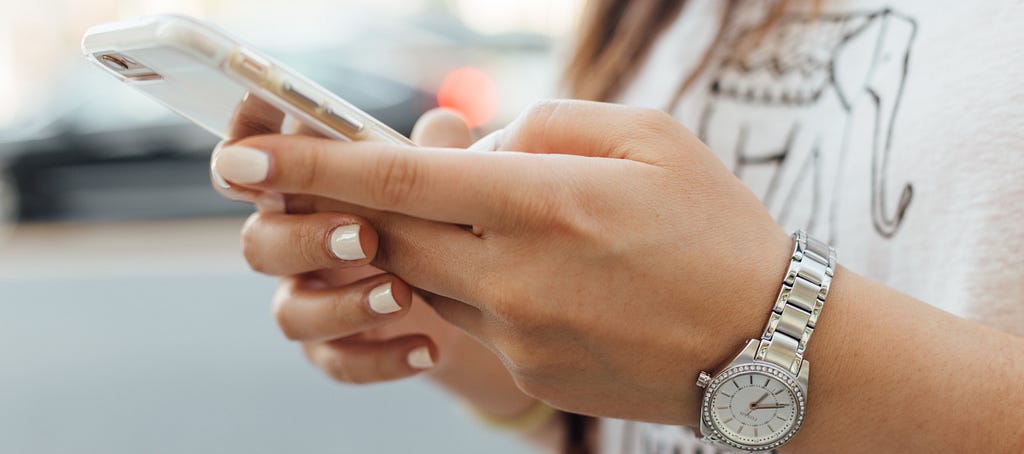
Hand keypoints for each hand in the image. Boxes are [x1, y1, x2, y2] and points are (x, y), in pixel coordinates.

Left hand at [212, 100, 792, 424]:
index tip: (245, 159)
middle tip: (342, 180)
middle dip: (353, 205)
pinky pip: (470, 317)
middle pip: (391, 234)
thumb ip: (545, 124)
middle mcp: (518, 274)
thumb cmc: (716, 226)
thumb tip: (470, 143)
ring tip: (494, 220)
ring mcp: (519, 334)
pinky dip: (475, 282)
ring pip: (424, 277)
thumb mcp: (648, 137)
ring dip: (426, 241)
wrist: (768, 345)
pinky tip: (539, 273)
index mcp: (547, 202)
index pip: (400, 178)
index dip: (313, 165)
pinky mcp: (528, 371)